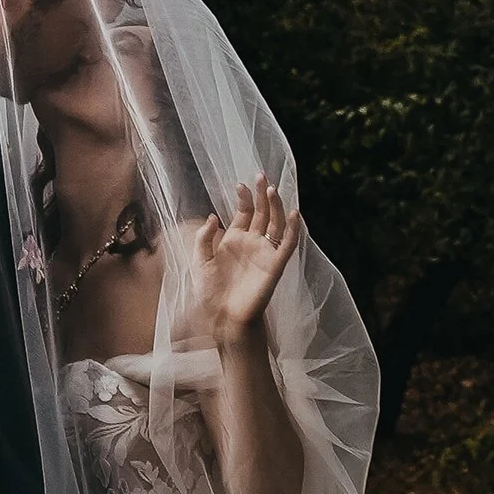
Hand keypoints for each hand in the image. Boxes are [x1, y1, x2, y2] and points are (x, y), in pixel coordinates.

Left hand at [186, 176, 303, 350]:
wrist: (223, 318)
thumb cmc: (210, 294)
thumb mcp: (200, 262)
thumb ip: (203, 239)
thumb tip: (214, 216)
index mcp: (234, 240)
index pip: (243, 212)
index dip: (244, 197)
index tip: (240, 183)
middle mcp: (252, 243)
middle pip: (261, 212)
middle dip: (261, 194)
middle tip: (261, 174)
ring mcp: (265, 253)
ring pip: (275, 223)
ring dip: (276, 206)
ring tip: (273, 189)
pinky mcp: (275, 265)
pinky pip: (287, 244)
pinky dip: (293, 229)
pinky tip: (294, 213)